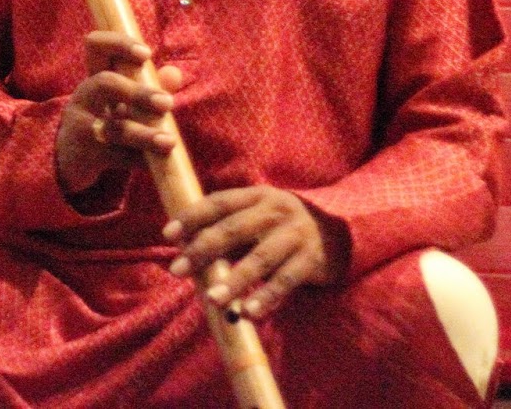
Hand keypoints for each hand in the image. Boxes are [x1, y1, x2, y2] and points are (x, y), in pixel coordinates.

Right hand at [56, 32, 182, 195]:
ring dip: (143, 134)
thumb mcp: (123, 101)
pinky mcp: (85, 155)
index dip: (119, 45)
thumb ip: (150, 85)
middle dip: (137, 92)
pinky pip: (116, 157)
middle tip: (167, 103)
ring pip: (113, 128)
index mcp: (96, 76)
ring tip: (169, 141)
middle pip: (105, 84)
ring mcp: (82, 126)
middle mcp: (85, 97)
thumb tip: (175, 73)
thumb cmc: (103, 119)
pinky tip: (158, 165)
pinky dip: (140, 161)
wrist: (68, 158)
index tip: (146, 54)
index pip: (96, 47)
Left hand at [163, 185, 345, 319]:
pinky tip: (249, 313)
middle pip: (233, 229)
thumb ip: (228, 227)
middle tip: (176, 270)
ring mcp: (295, 235)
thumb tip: (184, 247)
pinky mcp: (311, 261)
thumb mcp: (259, 215)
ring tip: (212, 298)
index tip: (168, 234)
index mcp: (257, 196)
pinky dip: (266, 298)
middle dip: (202, 250)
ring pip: (259, 259)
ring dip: (234, 280)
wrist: (342, 232)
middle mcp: (275, 211)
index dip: (192, 216)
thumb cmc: (283, 226)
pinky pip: (285, 282)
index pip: (219, 202)